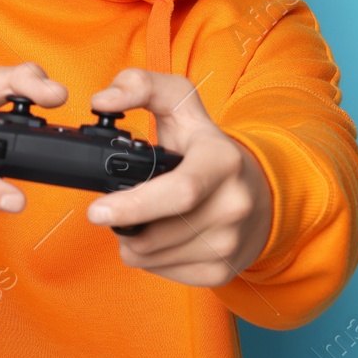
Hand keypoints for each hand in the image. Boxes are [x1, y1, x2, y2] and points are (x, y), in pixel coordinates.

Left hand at [85, 68, 273, 286]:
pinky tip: (160, 234)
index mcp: (222, 160)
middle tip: (107, 212)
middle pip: (157, 234)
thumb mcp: (180, 103)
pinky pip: (164, 272)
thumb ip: (139, 85)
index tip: (97, 211)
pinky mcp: (222, 270)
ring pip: (153, 257)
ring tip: (141, 218)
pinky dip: (151, 258)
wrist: (260, 192)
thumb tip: (102, 100)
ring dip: (133, 242)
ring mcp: (229, 242)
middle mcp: (233, 204)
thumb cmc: (206, 146)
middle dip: (123, 227)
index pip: (180, 192)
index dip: (133, 206)